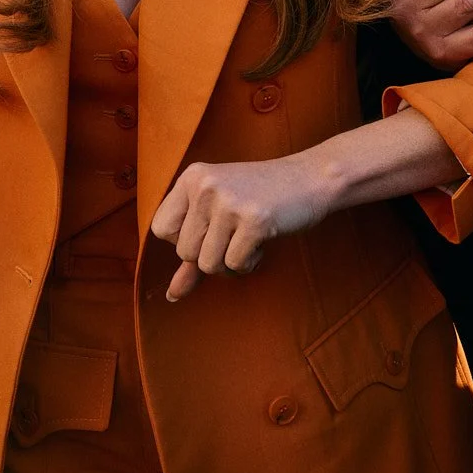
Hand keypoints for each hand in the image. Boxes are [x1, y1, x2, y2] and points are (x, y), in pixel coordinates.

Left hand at [151, 157, 328, 302]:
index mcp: (191, 177)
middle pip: (185, 252)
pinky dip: (250, 263)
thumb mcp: (220, 213)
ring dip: (231, 263)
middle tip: (235, 234)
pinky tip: (262, 240)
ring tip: (248, 237)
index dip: (184, 240)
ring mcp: (230, 202)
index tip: (210, 229)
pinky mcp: (254, 219)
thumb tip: (172, 295)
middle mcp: (205, 185)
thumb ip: (193, 251)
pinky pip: (235, 265)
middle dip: (211, 255)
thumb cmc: (261, 198)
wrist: (311, 178)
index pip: (161, 229)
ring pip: (208, 264)